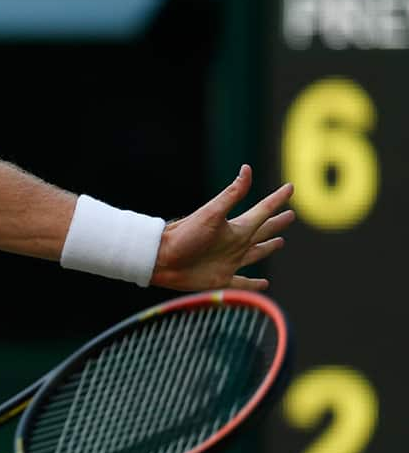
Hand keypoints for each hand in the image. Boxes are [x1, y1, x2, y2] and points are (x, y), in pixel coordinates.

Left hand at [151, 164, 294, 290]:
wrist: (161, 259)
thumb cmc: (185, 235)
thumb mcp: (211, 213)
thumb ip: (231, 195)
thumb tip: (246, 168)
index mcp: (235, 228)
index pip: (262, 211)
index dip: (276, 200)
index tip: (290, 187)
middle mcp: (235, 244)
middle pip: (262, 231)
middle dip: (276, 223)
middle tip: (290, 215)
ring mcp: (229, 262)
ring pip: (256, 254)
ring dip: (268, 248)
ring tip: (280, 241)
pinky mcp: (222, 279)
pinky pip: (243, 284)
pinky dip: (255, 284)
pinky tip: (265, 284)